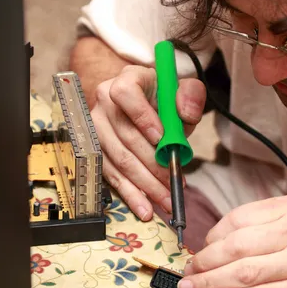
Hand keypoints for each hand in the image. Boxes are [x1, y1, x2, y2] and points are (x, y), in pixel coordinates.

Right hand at [91, 65, 205, 219]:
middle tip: (174, 181)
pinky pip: (110, 175)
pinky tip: (145, 207)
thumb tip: (185, 113)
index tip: (161, 138)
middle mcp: (104, 102)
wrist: (144, 103)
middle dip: (152, 163)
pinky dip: (130, 193)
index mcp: (126, 80)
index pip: (125, 94)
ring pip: (118, 160)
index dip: (142, 117)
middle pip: (124, 135)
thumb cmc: (163, 98)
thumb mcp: (182, 90)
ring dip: (144, 184)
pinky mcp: (96, 150)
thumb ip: (190, 96)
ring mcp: (96, 127)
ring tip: (165, 200)